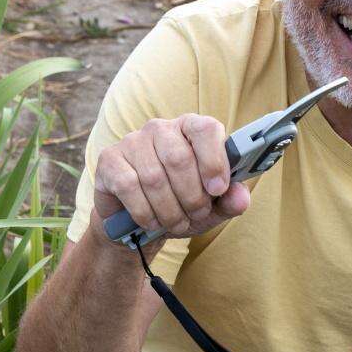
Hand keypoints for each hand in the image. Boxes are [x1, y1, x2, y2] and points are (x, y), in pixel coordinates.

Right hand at [92, 114, 251, 243]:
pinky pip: (129, 186)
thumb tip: (241, 198)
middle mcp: (160, 128)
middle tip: (195, 215)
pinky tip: (151, 222)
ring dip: (169, 210)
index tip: (217, 190)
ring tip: (176, 223)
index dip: (214, 160)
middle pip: (179, 158)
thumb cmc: (178, 205)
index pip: (206, 129)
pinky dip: (144, 212)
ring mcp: (132, 141)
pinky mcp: (109, 159)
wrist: (137, 222)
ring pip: (154, 177)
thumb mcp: (210, 208)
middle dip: (192, 197)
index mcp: (190, 129)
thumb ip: (229, 201)